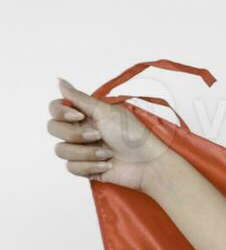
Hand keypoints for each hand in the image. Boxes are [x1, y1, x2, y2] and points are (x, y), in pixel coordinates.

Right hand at [49, 77, 174, 190]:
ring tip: (107, 154)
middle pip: (53, 128)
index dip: (60, 112)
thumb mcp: (107, 112)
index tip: (78, 115)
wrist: (149, 164)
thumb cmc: (134, 135)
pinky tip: (108, 165)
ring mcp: (82, 150)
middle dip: (74, 134)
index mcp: (85, 115)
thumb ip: (80, 98)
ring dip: (86, 153)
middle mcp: (81, 130)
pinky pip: (71, 167)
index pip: (55, 109)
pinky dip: (90, 166)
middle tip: (98, 135)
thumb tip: (59, 81)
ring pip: (61, 150)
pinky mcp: (86, 168)